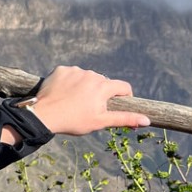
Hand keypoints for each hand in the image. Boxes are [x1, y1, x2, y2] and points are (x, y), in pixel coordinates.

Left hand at [28, 66, 150, 135]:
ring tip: (75, 101)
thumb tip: (147, 120)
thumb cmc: (74, 121)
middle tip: (90, 108)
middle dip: (101, 93)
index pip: (123, 87)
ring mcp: (75, 70)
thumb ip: (125, 118)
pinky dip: (71, 82)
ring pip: (87, 78)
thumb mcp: (101, 122)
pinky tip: (64, 94)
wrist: (44, 115)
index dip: (124, 96)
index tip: (117, 105)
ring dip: (85, 87)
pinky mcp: (61, 69)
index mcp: (103, 86)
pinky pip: (71, 74)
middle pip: (103, 82)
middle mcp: (91, 74)